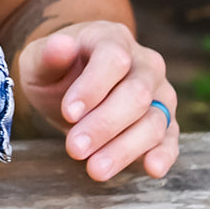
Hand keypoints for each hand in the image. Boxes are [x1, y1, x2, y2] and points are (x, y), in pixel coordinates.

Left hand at [16, 20, 177, 180]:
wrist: (69, 82)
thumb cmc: (54, 69)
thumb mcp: (39, 60)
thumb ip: (48, 55)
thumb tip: (61, 44)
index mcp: (112, 38)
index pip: (113, 59)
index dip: (93, 87)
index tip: (68, 113)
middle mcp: (144, 63)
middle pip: (136, 94)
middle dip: (105, 125)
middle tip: (74, 149)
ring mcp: (159, 92)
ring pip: (153, 121)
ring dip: (125, 148)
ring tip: (95, 169)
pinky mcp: (165, 121)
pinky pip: (170, 138)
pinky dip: (163, 154)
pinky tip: (150, 168)